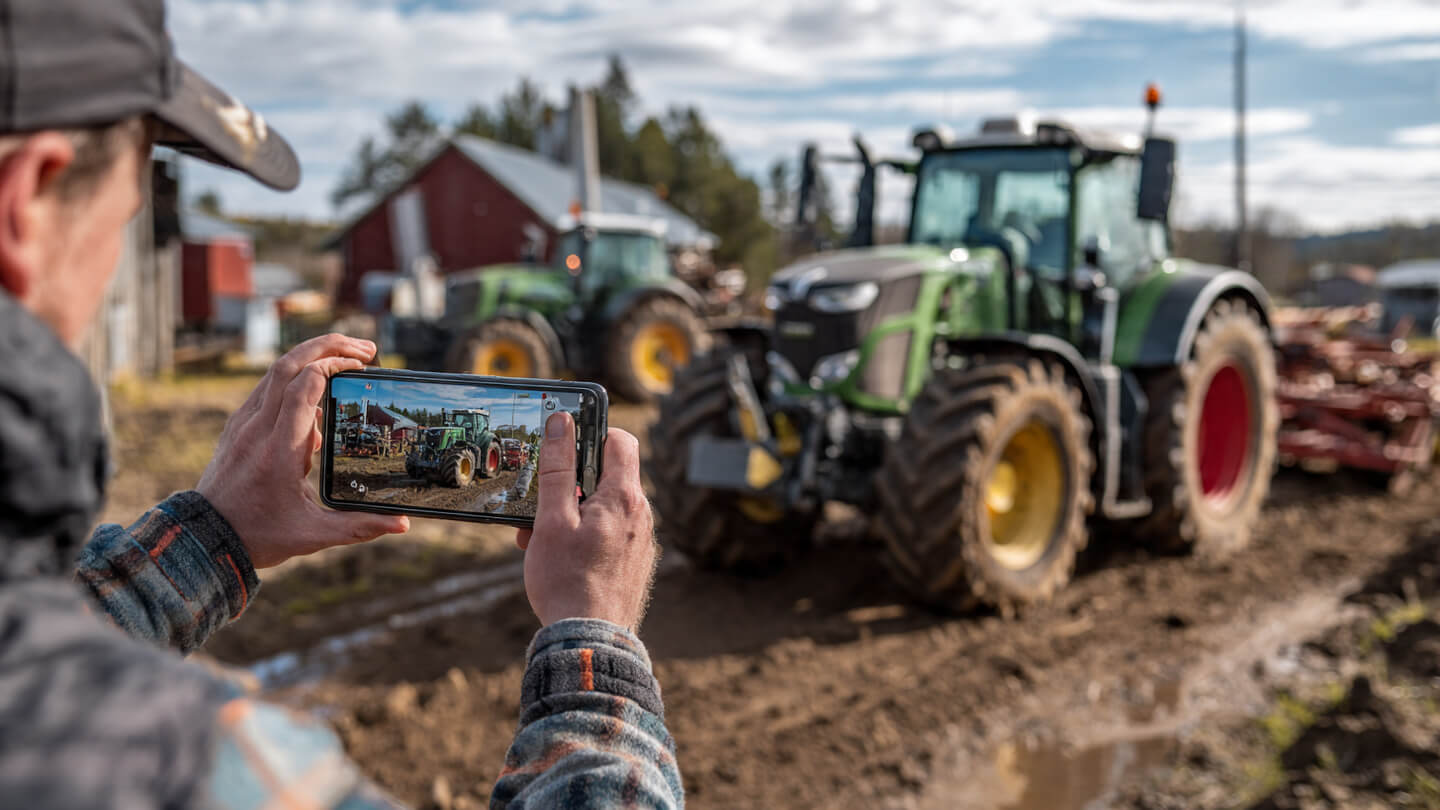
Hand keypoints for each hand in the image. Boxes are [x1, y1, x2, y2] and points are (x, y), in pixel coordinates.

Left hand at [196, 334, 408, 568]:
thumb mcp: (312, 534)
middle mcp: (256, 428)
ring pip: (275, 371)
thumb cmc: (258, 536)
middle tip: (365, 348)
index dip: (335, 366)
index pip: (304, 387)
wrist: (203, 539)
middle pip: (288, 364)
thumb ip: (359, 526)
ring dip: (311, 356)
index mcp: (278, 449)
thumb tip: (403, 524)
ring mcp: (243, 423)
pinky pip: (267, 389)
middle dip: (328, 346)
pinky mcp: (238, 426)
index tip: (363, 366)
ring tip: (346, 360)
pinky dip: (295, 378)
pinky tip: (317, 394)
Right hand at [516, 413, 656, 629]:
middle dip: (570, 482)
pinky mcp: (634, 563)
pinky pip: (608, 535)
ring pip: (603, 509)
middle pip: (608, 476)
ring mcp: (641, 542)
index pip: (620, 440)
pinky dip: (583, 536)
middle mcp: (641, 516)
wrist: (590, 642)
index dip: (592, 433)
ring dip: (570, 513)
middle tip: (539, 501)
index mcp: (625, 498)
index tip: (564, 444)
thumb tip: (561, 423)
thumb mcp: (552, 520)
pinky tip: (557, 558)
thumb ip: (558, 469)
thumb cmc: (568, 582)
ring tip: (538, 537)